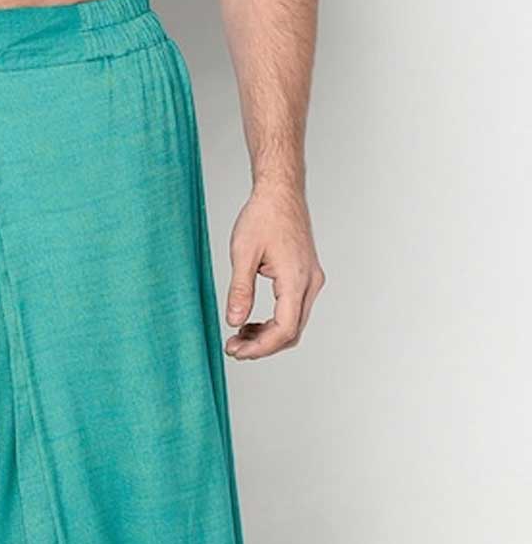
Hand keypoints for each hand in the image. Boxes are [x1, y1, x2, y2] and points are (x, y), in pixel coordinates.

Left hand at [224, 182, 324, 360]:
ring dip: (267, 337)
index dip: (260, 347)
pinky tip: (250, 323)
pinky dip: (273, 323)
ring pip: (294, 324)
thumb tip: (234, 322)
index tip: (235, 350)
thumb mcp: (243, 253)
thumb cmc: (263, 216)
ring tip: (238, 337)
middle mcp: (310, 282)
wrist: (280, 192)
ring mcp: (311, 281)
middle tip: (232, 349)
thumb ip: (239, 290)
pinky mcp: (305, 278)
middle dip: (261, 346)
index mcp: (296, 278)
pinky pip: (293, 311)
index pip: (285, 329)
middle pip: (291, 332)